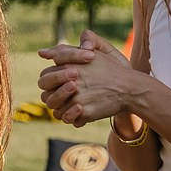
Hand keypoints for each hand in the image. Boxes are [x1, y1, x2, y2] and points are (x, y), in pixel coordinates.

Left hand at [36, 30, 153, 125]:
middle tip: (67, 97)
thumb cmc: (109, 69)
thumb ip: (64, 52)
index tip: (65, 83)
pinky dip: (72, 117)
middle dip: (54, 97)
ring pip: (55, 110)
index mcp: (69, 67)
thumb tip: (41, 53)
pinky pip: (67, 119)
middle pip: (46, 96)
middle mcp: (71, 83)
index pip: (44, 78)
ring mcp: (77, 98)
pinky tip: (82, 111)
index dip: (51, 83)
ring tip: (75, 105)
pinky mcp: (84, 112)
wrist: (130, 88)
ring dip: (62, 109)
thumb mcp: (89, 53)